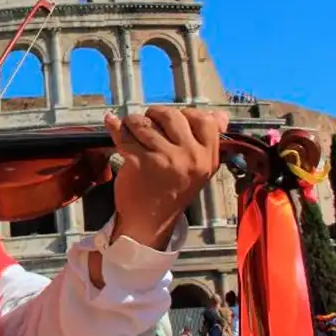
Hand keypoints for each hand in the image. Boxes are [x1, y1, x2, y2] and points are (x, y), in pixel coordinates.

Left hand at [104, 107, 228, 249]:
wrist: (149, 221)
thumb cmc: (171, 192)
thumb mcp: (199, 169)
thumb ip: (208, 141)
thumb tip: (220, 115)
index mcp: (207, 157)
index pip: (204, 119)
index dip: (185, 113)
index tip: (172, 122)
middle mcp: (189, 157)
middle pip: (172, 115)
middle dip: (155, 114)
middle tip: (148, 122)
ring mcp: (164, 159)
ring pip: (145, 123)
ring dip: (132, 121)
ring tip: (130, 128)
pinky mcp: (140, 162)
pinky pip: (125, 135)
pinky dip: (116, 129)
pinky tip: (114, 126)